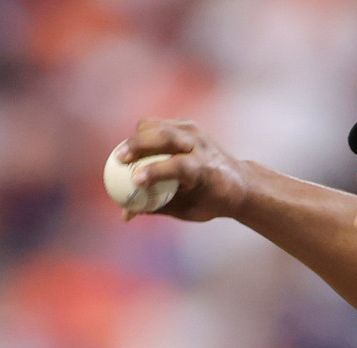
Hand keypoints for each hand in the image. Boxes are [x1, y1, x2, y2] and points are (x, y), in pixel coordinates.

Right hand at [115, 118, 249, 221]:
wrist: (238, 181)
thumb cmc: (209, 201)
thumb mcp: (187, 210)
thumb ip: (156, 208)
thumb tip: (125, 214)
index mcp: (205, 170)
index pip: (178, 166)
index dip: (154, 172)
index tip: (135, 181)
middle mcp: (200, 146)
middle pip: (165, 137)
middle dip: (138, 145)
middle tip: (118, 158)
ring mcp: (194, 132)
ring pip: (158, 126)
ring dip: (138, 138)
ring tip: (123, 154)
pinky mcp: (187, 125)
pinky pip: (158, 125)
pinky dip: (144, 135)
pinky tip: (136, 148)